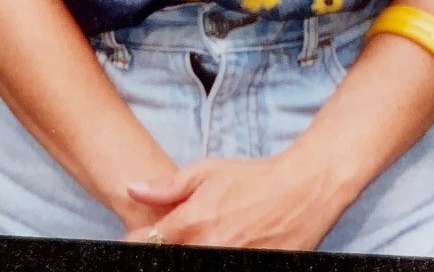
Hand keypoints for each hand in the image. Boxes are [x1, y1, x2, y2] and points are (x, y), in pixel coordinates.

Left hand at [122, 153, 344, 249]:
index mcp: (193, 222)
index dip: (138, 240)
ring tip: (205, 238)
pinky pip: (218, 270)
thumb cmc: (252, 179)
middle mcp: (207, 248)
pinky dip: (215, 260)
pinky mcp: (248, 271)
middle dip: (163, 251)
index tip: (144, 237)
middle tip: (177, 238)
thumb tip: (131, 189)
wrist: (301, 192)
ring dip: (191, 253)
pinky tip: (221, 245)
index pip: (147, 242)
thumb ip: (167, 186)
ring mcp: (229, 263)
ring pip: (192, 265)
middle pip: (166, 259)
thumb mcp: (207, 172)